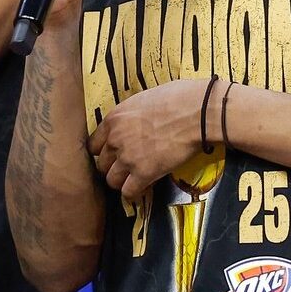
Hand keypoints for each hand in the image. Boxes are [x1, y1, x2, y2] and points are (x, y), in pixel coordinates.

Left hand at [87, 78, 211, 203]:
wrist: (197, 112)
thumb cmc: (177, 98)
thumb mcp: (144, 99)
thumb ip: (132, 114)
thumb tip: (136, 120)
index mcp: (114, 119)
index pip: (93, 145)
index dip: (103, 152)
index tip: (113, 155)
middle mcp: (115, 140)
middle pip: (101, 164)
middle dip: (112, 168)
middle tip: (126, 168)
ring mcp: (128, 158)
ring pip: (112, 180)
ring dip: (122, 182)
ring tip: (133, 180)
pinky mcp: (144, 173)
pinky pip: (129, 192)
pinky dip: (134, 193)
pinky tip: (143, 188)